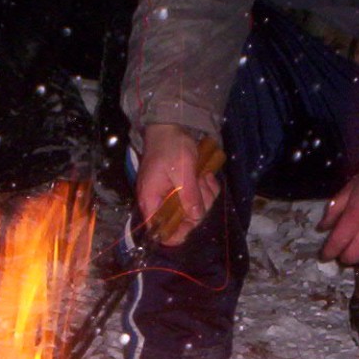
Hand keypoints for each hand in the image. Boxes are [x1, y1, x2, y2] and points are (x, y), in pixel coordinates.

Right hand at [135, 123, 220, 246]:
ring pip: (193, 209)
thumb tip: (196, 217)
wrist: (171, 126)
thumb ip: (189, 196)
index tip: (193, 221)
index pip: (158, 230)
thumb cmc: (172, 147)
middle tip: (201, 186)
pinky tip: (206, 176)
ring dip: (205, 195)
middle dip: (198, 206)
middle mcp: (159, 201)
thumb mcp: (183, 172)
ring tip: (204, 177)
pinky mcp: (182, 188)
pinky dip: (206, 188)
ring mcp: (171, 195)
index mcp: (151, 200)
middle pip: (181, 220)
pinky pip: (197, 197)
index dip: (175, 232)